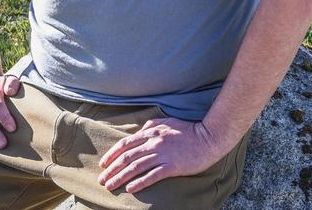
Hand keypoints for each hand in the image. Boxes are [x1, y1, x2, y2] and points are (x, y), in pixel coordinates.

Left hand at [98, 118, 230, 193]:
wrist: (210, 138)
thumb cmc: (189, 130)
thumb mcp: (168, 122)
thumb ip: (151, 125)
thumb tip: (139, 131)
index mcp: (152, 131)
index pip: (126, 143)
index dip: (112, 154)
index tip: (103, 164)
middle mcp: (154, 142)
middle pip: (127, 157)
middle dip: (112, 169)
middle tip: (102, 179)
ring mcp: (163, 154)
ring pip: (136, 167)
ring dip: (120, 177)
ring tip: (110, 186)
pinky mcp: (172, 166)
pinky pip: (152, 175)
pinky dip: (139, 182)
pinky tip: (130, 188)